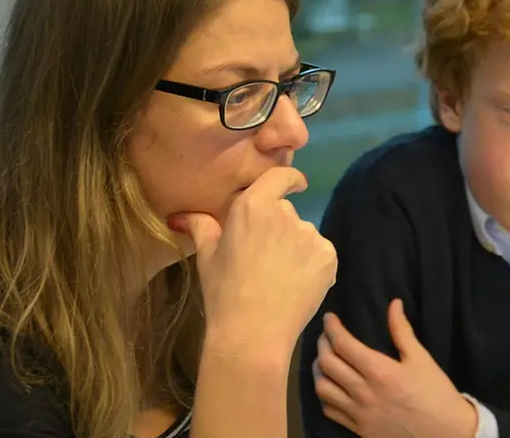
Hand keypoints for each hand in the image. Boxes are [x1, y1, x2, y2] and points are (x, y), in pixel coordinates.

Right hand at [172, 167, 337, 353]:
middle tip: (265, 259)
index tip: (295, 185)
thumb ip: (201, 227)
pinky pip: (321, 254)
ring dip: (296, 249)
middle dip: (279, 229)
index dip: (290, 179)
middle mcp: (286, 214)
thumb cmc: (223, 293)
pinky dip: (313, 266)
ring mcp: (310, 235)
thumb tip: (181, 215)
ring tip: (279, 279)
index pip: (281, 176)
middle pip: (287, 212)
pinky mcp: (328, 256)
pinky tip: (296, 286)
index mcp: (253, 206)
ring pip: (304, 236)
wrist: (252, 333)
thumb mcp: (207, 257)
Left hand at [313, 299, 477, 437]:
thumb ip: (402, 331)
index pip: (343, 344)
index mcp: (380, 371)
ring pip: (323, 388)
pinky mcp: (359, 429)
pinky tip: (330, 386)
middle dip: (322, 344)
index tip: (329, 318)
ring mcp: (359, 413)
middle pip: (328, 363)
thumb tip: (394, 304)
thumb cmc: (436, 392)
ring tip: (323, 359)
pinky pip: (330, 411)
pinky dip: (324, 396)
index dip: (331, 327)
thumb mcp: (421, 358)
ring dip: (318, 370)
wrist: (446, 433)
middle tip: (326, 335)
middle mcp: (364, 392)